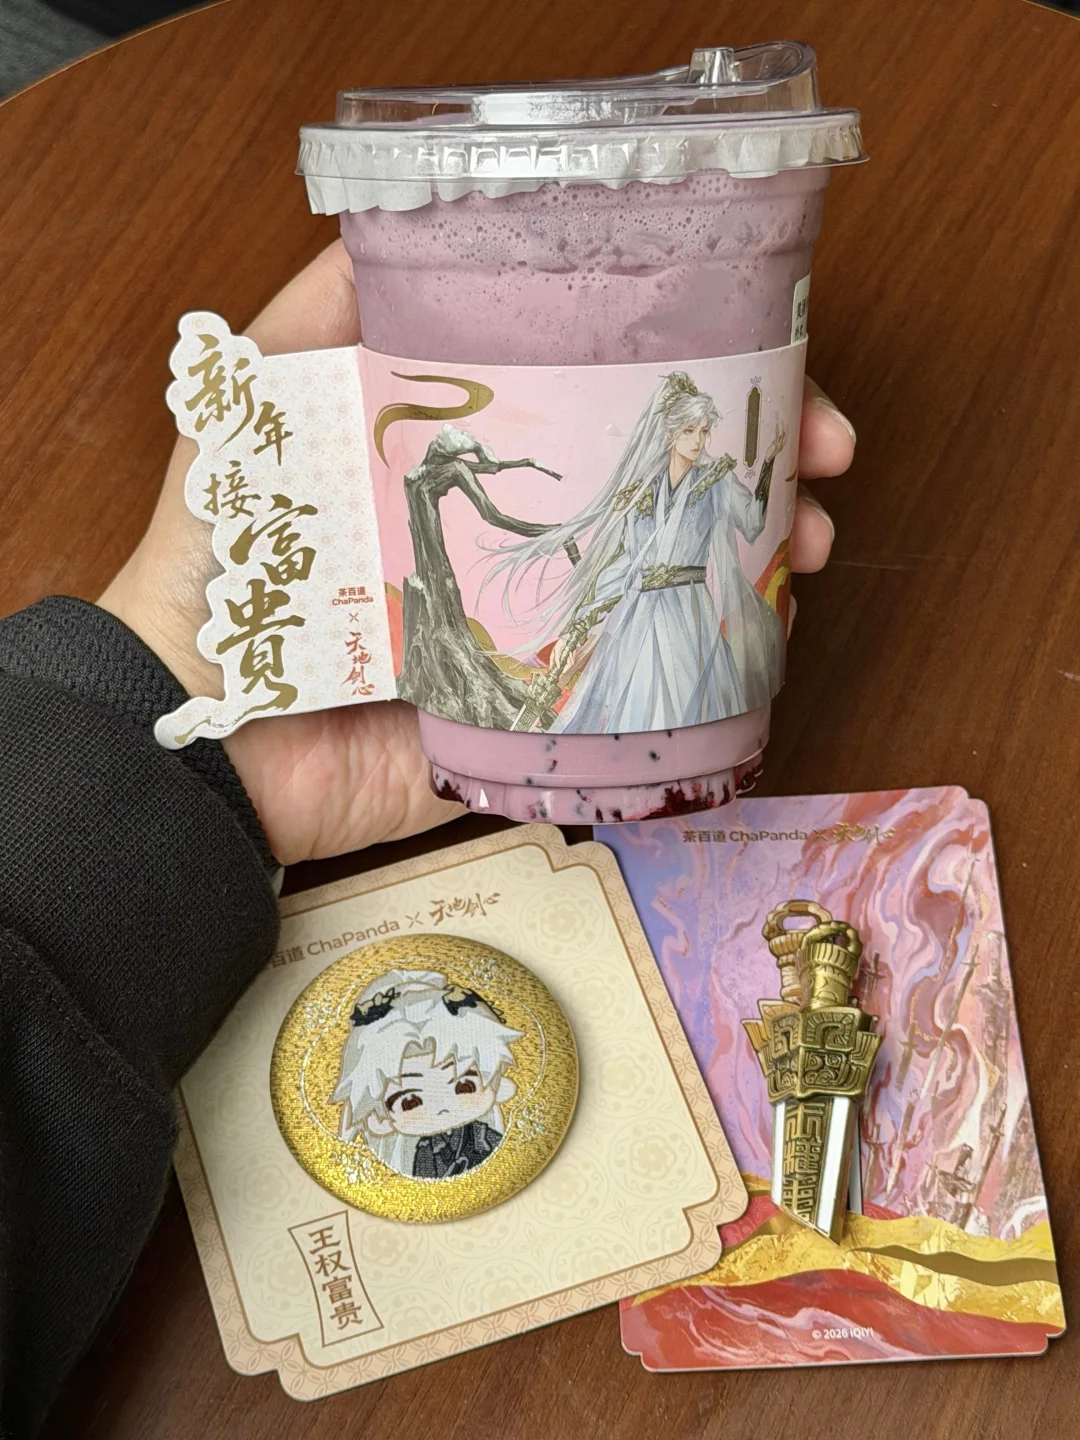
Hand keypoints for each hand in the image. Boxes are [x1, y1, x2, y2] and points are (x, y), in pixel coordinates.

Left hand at [98, 242, 855, 862]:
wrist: (214, 740)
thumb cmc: (229, 565)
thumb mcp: (263, 412)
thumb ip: (320, 320)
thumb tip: (390, 225)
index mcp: (473, 467)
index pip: (600, 401)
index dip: (683, 374)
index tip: (758, 357)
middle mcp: (521, 540)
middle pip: (657, 486)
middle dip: (753, 461)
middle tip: (822, 454)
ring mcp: (543, 628)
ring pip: (672, 580)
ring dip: (759, 551)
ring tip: (811, 540)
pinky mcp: (549, 716)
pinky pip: (646, 685)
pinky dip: (719, 657)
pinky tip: (770, 621)